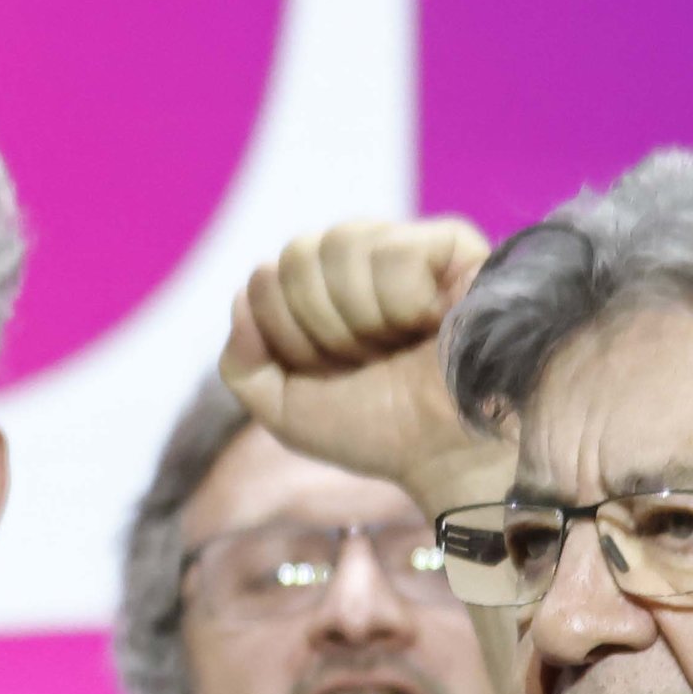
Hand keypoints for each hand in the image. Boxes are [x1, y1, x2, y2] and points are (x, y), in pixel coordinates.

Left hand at [225, 220, 508, 511]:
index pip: (269, 276)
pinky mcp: (450, 244)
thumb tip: (241, 295)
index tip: (335, 373)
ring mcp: (405, 249)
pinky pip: (392, 251)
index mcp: (324, 300)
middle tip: (367, 360)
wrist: (451, 450)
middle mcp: (361, 268)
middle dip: (322, 326)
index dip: (289, 336)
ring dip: (362, 318)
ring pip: (340, 244)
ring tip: (401, 344)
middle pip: (299, 253)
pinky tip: (434, 322)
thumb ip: (242, 365)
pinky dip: (405, 302)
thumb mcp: (288, 412)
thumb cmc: (383, 433)